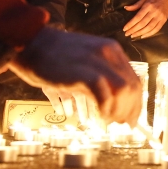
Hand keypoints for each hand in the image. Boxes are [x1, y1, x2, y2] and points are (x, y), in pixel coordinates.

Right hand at [8, 27, 141, 124]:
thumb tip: (115, 103)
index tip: (132, 118)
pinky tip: (100, 116)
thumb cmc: (56, 57)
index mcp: (112, 50)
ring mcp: (97, 62)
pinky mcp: (83, 72)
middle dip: (131, 110)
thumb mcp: (86, 59)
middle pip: (132, 86)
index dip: (136, 102)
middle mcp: (109, 53)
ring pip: (122, 91)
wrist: (31, 44)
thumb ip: (101, 75)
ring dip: (119, 111)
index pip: (134, 79)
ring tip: (109, 121)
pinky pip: (104, 95)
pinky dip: (106, 109)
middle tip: (123, 124)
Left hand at [123, 0, 167, 38]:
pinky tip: (142, 36)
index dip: (130, 24)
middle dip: (133, 30)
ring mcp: (160, 17)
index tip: (124, 29)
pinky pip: (156, 29)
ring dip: (140, 33)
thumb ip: (135, 5)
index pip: (138, 17)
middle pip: (142, 24)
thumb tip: (125, 8)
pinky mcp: (163, 21)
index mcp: (148, 6)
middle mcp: (154, 12)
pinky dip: (149, 34)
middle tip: (127, 34)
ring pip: (149, 28)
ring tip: (133, 35)